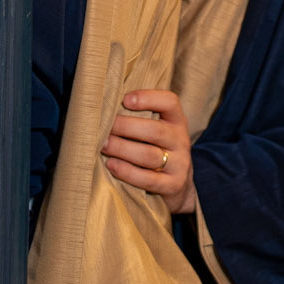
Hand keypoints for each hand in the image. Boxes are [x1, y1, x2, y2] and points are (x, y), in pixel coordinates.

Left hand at [102, 89, 195, 215]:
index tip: (125, 100)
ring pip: (149, 155)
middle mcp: (181, 140)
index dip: (148, 98)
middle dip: (125, 127)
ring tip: (102, 145)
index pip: (170, 102)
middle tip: (104, 126)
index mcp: (177, 121)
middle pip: (155, 131)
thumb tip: (106, 107)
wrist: (179, 184)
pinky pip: (148, 180)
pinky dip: (127, 172)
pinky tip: (111, 165)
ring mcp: (179, 164)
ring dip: (122, 149)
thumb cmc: (157, 149)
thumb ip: (140, 118)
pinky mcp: (172, 185)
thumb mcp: (158, 129)